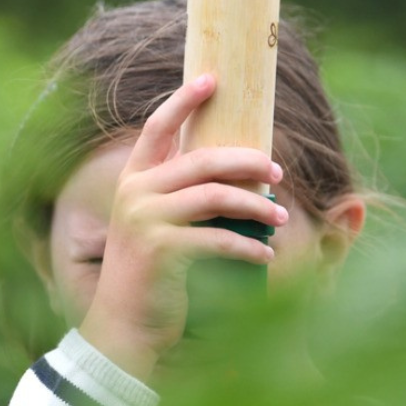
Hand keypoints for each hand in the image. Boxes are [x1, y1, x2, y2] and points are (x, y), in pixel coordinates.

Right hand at [79, 73, 287, 380]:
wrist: (125, 326)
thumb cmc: (151, 274)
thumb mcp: (158, 225)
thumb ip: (182, 195)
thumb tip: (237, 169)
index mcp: (133, 179)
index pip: (158, 127)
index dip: (184, 100)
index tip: (213, 79)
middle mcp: (135, 192)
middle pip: (202, 159)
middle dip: (246, 160)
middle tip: (277, 170)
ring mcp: (145, 219)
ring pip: (215, 195)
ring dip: (256, 205)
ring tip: (281, 216)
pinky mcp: (161, 250)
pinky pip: (218, 238)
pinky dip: (249, 246)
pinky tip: (267, 254)